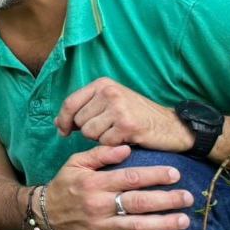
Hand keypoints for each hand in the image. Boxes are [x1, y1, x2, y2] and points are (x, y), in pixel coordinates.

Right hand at [44, 144, 193, 229]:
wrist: (44, 213)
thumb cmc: (65, 184)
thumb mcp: (76, 163)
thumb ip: (100, 154)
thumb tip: (126, 149)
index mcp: (94, 183)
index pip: (130, 178)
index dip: (154, 175)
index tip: (175, 173)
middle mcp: (99, 205)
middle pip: (138, 202)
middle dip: (166, 200)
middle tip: (187, 197)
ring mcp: (101, 226)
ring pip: (137, 226)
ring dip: (163, 224)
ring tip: (183, 220)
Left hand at [56, 78, 191, 152]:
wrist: (172, 126)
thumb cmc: (137, 115)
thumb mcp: (110, 103)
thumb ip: (84, 109)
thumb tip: (58, 122)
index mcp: (102, 84)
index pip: (70, 103)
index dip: (63, 120)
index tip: (63, 131)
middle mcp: (109, 92)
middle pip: (79, 121)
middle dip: (89, 130)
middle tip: (108, 129)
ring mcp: (118, 108)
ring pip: (89, 133)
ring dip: (101, 138)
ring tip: (117, 132)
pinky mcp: (127, 125)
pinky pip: (104, 142)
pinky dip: (112, 145)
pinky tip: (125, 138)